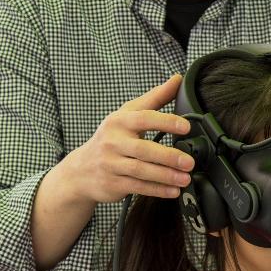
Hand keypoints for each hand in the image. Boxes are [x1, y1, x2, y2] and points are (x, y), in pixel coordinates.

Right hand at [63, 75, 195, 203]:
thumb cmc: (111, 139)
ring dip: (165, 176)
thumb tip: (178, 79)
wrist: (81, 170)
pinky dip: (156, 190)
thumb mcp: (127, 115)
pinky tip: (172, 191)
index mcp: (119, 121)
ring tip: (185, 178)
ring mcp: (111, 164)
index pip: (143, 118)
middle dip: (168, 156)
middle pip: (143, 149)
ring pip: (140, 171)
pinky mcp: (112, 183)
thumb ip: (154, 99)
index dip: (166, 121)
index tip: (186, 126)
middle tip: (189, 161)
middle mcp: (113, 142)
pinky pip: (137, 187)